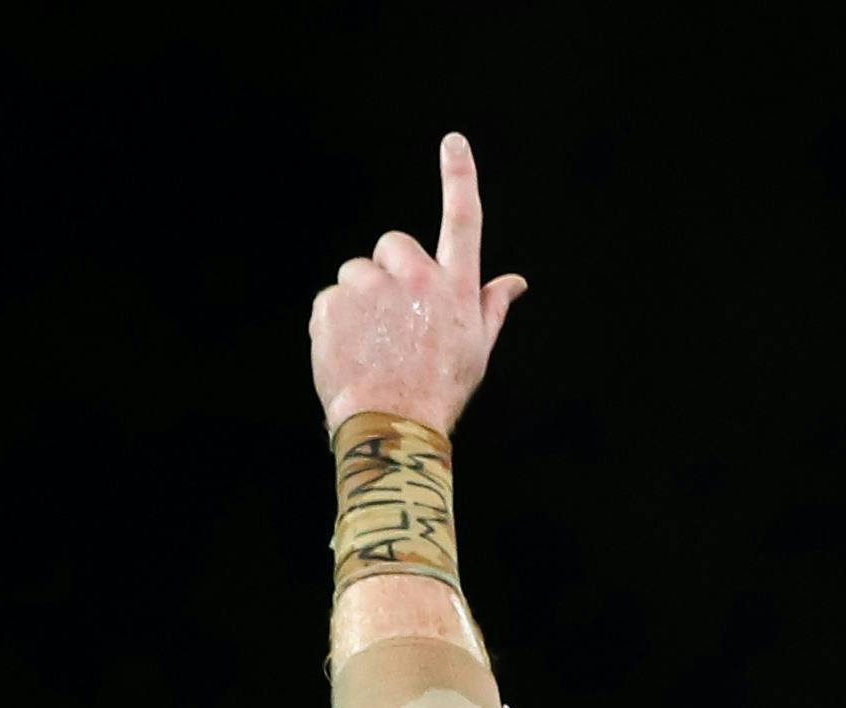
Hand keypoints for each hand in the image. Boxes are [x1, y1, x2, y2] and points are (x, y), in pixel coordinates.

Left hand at [311, 130, 527, 439]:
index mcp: (455, 287)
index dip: (459, 177)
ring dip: (362, 298)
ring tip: (373, 343)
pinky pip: (331, 299)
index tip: (453, 142)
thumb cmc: (440, 392)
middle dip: (390, 271)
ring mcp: (372, 288)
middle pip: (394, 245)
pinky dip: (337, 321)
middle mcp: (416, 278)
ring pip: (358, 272)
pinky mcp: (334, 302)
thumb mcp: (477, 350)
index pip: (462, 220)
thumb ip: (492, 306)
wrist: (390, 428)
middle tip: (395, 320)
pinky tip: (352, 352)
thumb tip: (514, 281)